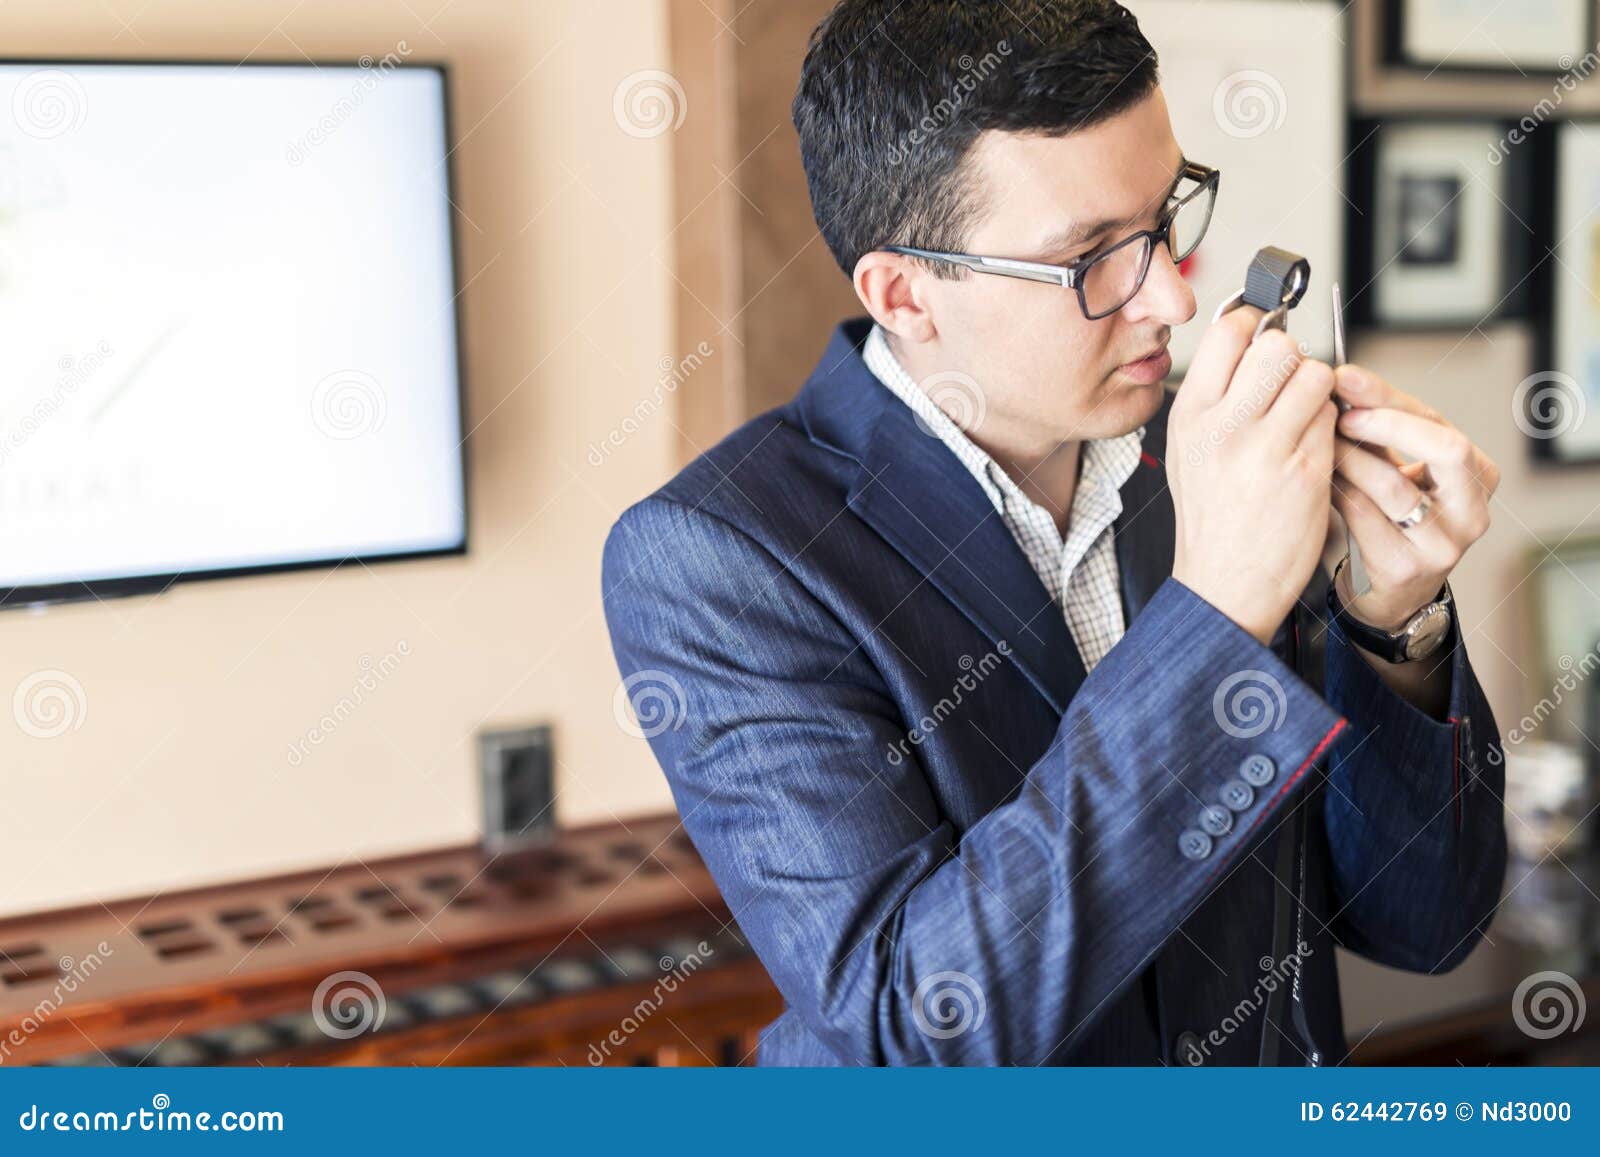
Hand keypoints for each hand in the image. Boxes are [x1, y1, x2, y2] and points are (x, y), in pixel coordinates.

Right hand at [1168, 306, 1338, 644]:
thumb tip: (1246, 339)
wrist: (1223, 584)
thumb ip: (1213, 397)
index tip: (1264, 337)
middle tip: (1288, 382)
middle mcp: (1224, 426)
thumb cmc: (1210, 517)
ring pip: (1315, 377)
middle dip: (1291, 357)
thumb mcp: (1188, 450)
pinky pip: (1333, 418)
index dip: (1255, 324)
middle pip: (1277, 346)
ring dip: (1318, 391)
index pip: (1228, 332)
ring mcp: (1266, 448)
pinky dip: (1330, 427)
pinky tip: (1312, 450)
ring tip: (1304, 418)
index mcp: (1190, 415)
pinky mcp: (1307, 470)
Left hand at [1330, 364, 1498, 630]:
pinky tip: (1318, 478)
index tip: (1345, 380)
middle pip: (1446, 449)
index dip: (1389, 398)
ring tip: (1319, 443)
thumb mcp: (1397, 469)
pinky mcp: (1406, 568)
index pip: (1438, 424)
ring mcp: (1443, 544)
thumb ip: (1379, 429)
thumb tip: (1343, 380)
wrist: (1389, 590)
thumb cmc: (1391, 518)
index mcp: (1479, 476)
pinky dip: (1336, 490)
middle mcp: (1472, 511)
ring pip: (1394, 486)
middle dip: (1388, 423)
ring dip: (1350, 458)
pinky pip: (1364, 517)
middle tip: (1341, 415)